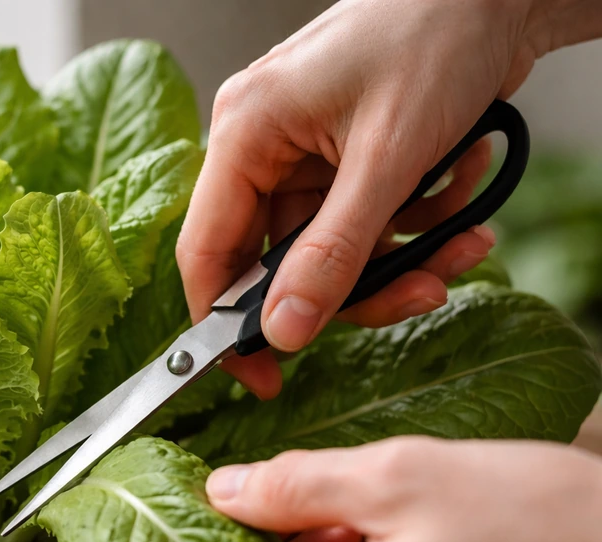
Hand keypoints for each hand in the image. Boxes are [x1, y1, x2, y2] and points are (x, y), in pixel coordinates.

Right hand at [178, 0, 563, 397]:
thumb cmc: (434, 35)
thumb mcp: (386, 159)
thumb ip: (333, 253)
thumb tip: (284, 331)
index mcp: (244, 134)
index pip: (207, 251)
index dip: (226, 323)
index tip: (262, 376)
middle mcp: (263, 148)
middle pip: (282, 261)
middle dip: (357, 286)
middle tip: (418, 294)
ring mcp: (304, 157)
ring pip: (332, 251)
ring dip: (401, 258)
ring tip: (463, 239)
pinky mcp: (343, 162)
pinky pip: (363, 225)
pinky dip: (414, 226)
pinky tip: (460, 198)